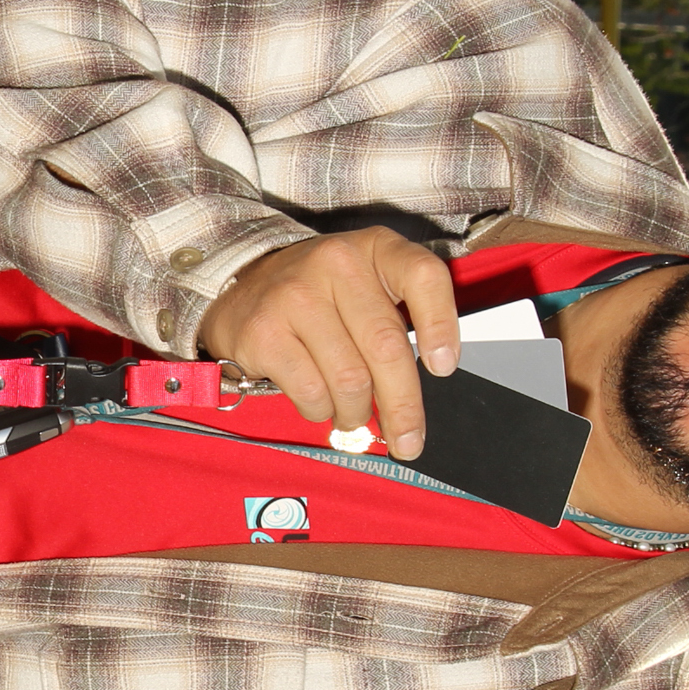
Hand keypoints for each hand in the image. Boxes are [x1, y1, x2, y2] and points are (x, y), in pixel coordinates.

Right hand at [194, 227, 459, 456]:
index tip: (444, 367)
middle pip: (386, 347)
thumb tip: (412, 403)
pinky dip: (322, 411)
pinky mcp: (265, 331)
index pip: (423, 276)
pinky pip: (311, 392)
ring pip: (350, 379)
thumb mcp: (368, 287)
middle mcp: (336, 263)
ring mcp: (295, 296)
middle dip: (403, 406)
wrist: (244, 289)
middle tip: (408, 441)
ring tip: (353, 416)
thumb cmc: (322, 297)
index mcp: (375, 248)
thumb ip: (399, 325)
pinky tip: (320, 403)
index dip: (440, 325)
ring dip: (357, 413)